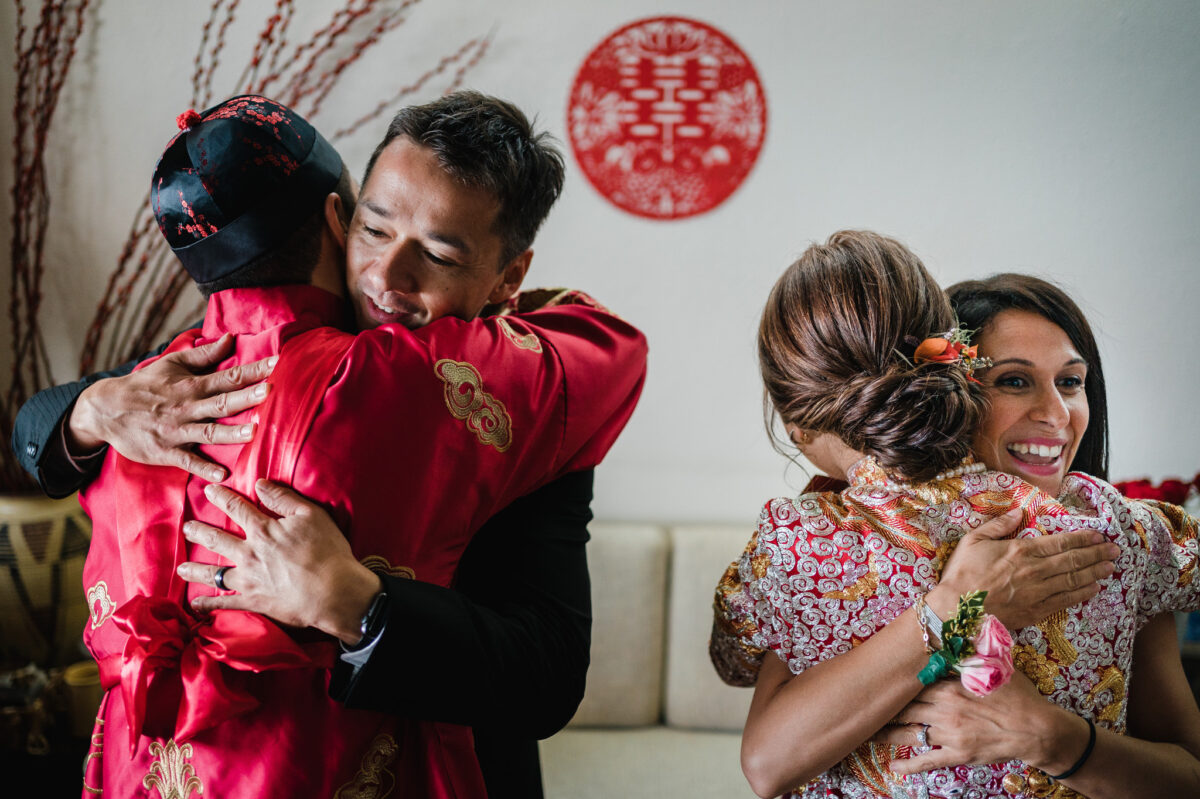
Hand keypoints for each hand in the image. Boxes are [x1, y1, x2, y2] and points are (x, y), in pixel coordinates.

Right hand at [68, 333, 276, 481]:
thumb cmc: (146, 385)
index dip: (253, 370)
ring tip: (255, 432)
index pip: (228, 376)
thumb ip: (204, 354)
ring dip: (232, 433)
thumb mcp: (173, 363)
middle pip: (221, 402)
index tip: (278, 363)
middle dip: (246, 397)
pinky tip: (221, 475)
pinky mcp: (165, 451)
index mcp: (191, 385)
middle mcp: (187, 407)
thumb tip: (231, 337)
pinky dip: (203, 468)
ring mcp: (176, 430)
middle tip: (271, 391)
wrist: (105, 409)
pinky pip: (186, 460)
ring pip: (208, 431)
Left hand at [177, 480, 381, 643]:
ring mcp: (248, 580)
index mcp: (263, 530)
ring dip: (196, 569)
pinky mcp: (253, 602)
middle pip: (217, 540)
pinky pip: (224, 604)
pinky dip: (209, 604)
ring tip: (181, 567)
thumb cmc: (327, 551)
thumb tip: (260, 484)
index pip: (237, 508)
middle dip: (199, 532)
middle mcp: (249, 554)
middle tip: (186, 528)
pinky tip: (196, 604)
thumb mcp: (312, 515)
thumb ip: (284, 499)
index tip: (209, 491)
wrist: (333, 592)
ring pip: (214, 573)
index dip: (222, 497)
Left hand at [873, 672, 1074, 773]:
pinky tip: (893, 766)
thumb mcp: (995, 667)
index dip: (893, 682)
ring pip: (908, 733)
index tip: (876, 679)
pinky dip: (908, 765)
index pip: (912, 682)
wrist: (1038, 729)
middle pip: (904, 707)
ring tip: (868, 732)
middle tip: (865, 705)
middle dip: (885, 707)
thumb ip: (971, 652)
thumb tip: (961, 625)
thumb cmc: (1018, 695)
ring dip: (887, 733)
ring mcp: (950, 735)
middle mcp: (945, 710)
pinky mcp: (958, 755)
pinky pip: (927, 761)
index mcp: (951, 686)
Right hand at [931, 509, 1117, 627]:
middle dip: (1097, 553)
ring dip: (1095, 572)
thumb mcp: (973, 540)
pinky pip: (1066, 601)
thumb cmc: (962, 573)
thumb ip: (998, 525)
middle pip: (1073, 560)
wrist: (956, 610)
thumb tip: (1018, 512)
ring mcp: (1038, 592)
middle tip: (1115, 550)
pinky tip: (1094, 589)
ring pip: (1074, 579)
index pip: (1060, 542)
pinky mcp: (1036, 611)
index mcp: (1021, 550)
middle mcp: (1035, 570)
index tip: (1099, 535)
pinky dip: (1082, 593)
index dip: (1082, 538)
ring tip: (1111, 567)